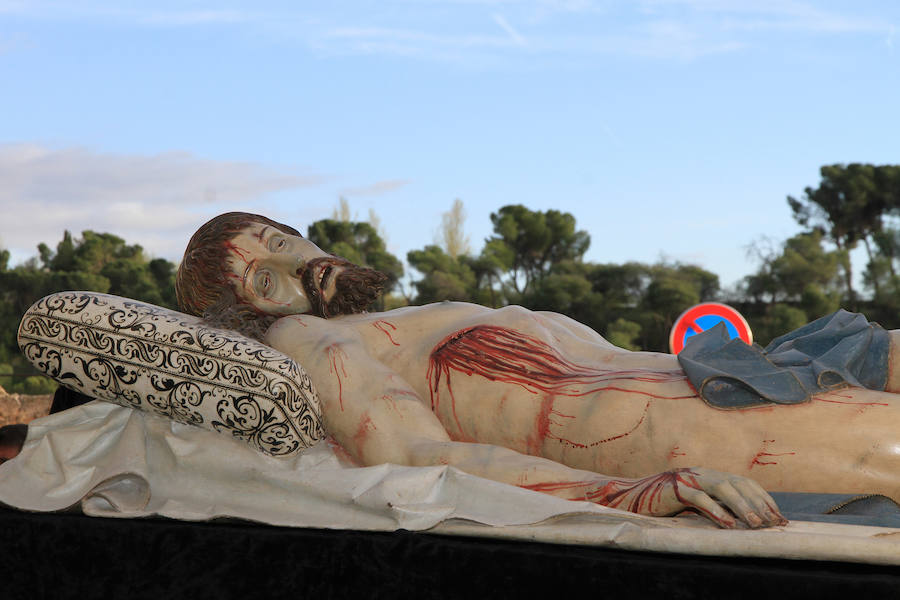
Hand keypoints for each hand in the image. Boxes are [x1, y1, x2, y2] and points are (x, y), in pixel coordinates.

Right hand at [592, 467, 785, 527]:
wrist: (633, 496)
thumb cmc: (667, 504)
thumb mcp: (697, 504)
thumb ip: (717, 506)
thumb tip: (747, 522)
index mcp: (711, 475)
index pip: (745, 483)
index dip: (763, 498)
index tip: (779, 517)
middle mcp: (703, 473)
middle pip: (738, 483)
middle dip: (758, 503)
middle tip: (773, 523)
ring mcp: (689, 478)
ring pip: (722, 487)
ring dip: (742, 506)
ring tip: (756, 524)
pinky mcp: (675, 489)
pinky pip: (698, 498)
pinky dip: (715, 510)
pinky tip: (728, 525)